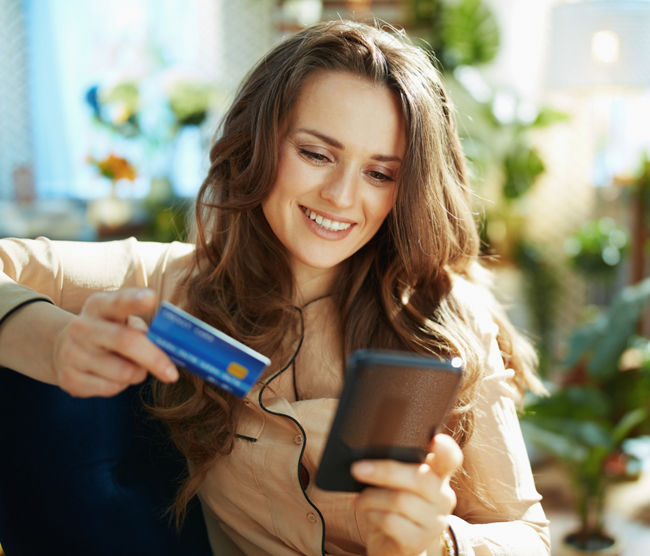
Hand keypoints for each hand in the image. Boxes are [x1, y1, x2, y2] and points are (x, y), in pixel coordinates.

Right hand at [52, 288, 177, 396]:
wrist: (65, 349)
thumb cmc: (109, 332)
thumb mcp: (121, 320)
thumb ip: (143, 328)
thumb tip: (169, 347)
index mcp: (99, 306)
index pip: (118, 302)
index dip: (135, 301)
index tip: (152, 298)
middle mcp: (82, 327)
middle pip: (125, 342)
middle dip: (154, 359)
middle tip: (172, 374)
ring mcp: (72, 353)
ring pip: (124, 372)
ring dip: (139, 374)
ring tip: (135, 368)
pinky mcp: (69, 378)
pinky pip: (111, 388)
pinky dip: (122, 386)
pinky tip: (114, 377)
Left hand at [352, 434, 461, 555]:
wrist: (395, 545)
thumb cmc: (394, 506)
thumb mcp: (399, 482)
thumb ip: (397, 464)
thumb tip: (369, 449)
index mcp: (438, 476)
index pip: (450, 459)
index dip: (446, 449)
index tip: (437, 440)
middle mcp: (443, 497)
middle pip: (418, 478)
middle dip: (383, 471)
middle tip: (357, 469)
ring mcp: (434, 522)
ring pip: (400, 500)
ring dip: (371, 497)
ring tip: (359, 498)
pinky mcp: (419, 541)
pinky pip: (390, 521)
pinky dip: (372, 514)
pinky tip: (367, 513)